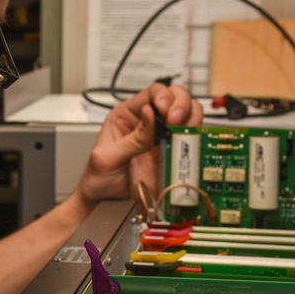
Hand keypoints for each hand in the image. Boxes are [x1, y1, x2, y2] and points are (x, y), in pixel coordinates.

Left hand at [76, 83, 202, 206]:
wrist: (105, 201)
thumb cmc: (98, 176)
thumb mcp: (107, 157)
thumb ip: (131, 138)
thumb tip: (149, 114)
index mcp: (127, 115)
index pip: (153, 92)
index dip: (164, 96)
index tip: (165, 110)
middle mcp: (149, 122)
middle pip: (176, 97)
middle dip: (181, 104)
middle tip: (175, 121)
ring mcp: (163, 137)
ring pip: (189, 115)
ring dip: (191, 119)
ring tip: (181, 132)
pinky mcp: (173, 154)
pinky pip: (191, 140)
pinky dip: (196, 139)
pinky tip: (187, 145)